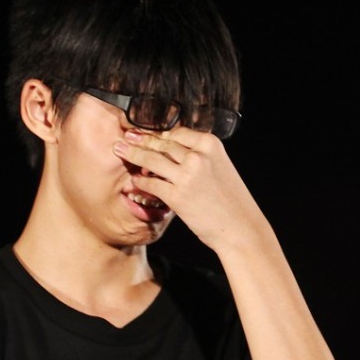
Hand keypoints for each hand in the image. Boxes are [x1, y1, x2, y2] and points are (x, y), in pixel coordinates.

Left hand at [112, 128, 268, 251]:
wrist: (241, 228)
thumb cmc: (231, 201)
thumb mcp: (220, 168)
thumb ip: (200, 156)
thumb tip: (172, 151)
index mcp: (210, 144)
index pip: (176, 132)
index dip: (157, 132)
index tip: (144, 131)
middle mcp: (197, 156)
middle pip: (161, 143)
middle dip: (140, 140)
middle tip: (125, 137)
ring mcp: (186, 175)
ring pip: (151, 160)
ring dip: (132, 155)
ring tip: (119, 150)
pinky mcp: (177, 196)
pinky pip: (151, 184)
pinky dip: (140, 182)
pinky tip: (134, 181)